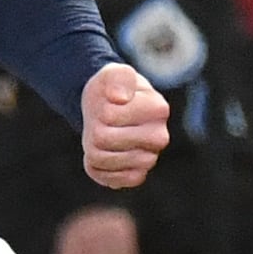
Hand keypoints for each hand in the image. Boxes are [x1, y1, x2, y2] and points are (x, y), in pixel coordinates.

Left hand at [79, 60, 168, 188]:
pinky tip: (105, 154)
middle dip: (94, 127)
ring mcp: (150, 159)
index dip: (100, 108)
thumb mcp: (113, 73)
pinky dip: (98, 168)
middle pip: (102, 138)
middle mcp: (160, 137)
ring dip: (92, 147)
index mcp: (158, 108)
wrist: (110, 108)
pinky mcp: (137, 176)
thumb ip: (118, 77)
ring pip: (102, 159)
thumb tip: (119, 98)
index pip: (108, 115)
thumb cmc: (112, 89)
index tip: (109, 102)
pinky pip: (110, 179)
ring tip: (103, 135)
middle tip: (103, 121)